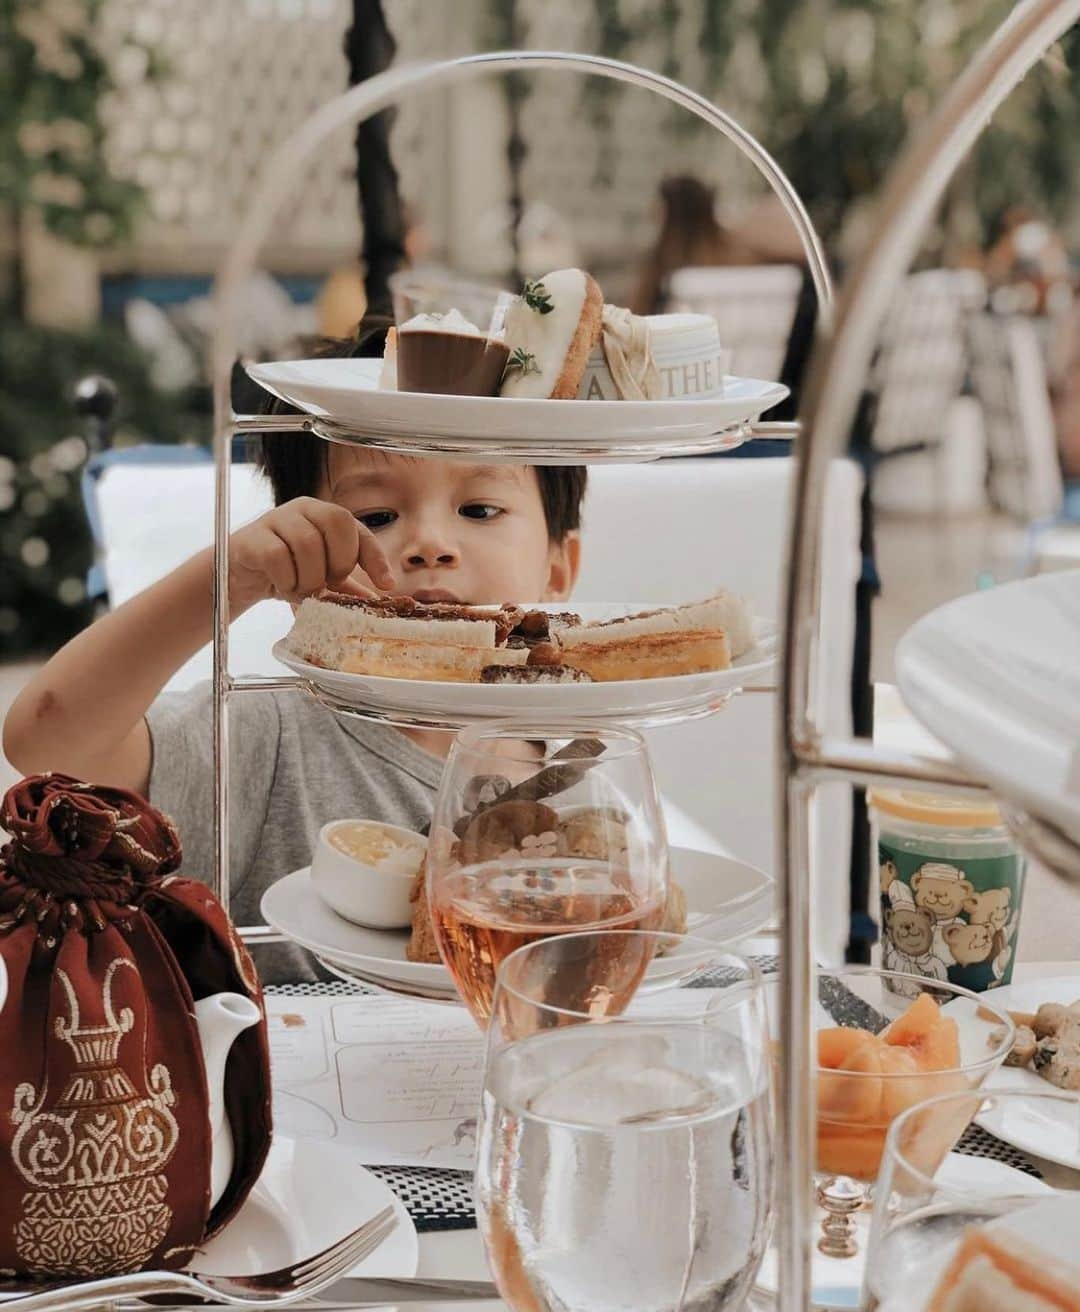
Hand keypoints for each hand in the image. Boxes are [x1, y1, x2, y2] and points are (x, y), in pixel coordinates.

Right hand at [227, 497, 395, 611]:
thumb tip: (377, 602)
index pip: (358, 529)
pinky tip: (283, 587)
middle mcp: (304, 509)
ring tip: (302, 590)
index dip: (375, 557)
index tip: (387, 584)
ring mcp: (277, 518)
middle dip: (339, 561)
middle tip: (328, 584)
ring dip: (309, 577)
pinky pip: (277, 557)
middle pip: (337, 522)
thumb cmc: (286, 572)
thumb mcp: (321, 578)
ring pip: (307, 542)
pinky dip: (285, 580)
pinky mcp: (253, 537)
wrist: (241, 576)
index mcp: (325, 516)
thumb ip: (347, 587)